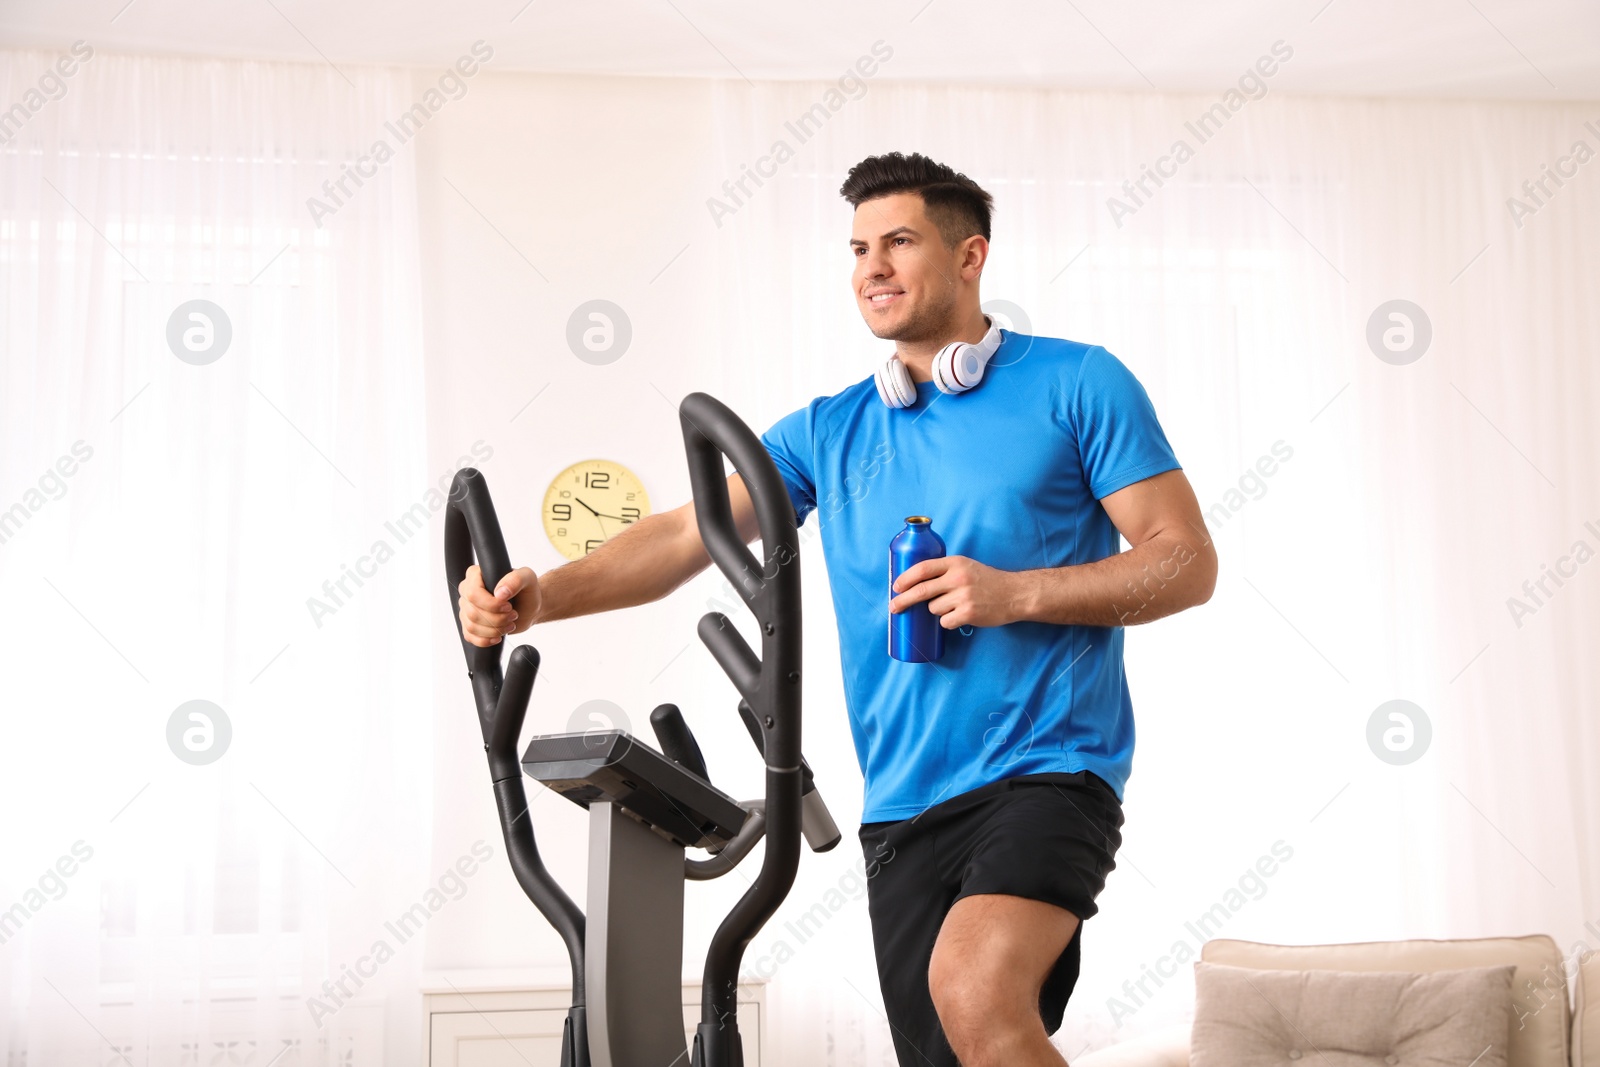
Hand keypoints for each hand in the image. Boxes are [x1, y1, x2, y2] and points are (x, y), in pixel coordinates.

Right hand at [458, 564, 539, 646]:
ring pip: (472, 626)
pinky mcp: (469, 624)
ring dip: (494, 630)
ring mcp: (466, 609)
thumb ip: (515, 580)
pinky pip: (470, 637)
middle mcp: (467, 591)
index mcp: (476, 575)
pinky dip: (485, 640)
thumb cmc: (526, 590)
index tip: (508, 606)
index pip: (473, 593)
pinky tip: (498, 637)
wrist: (528, 607)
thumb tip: (500, 593)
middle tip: (513, 616)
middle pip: (473, 612)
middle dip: (497, 619)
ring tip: (510, 625)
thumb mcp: (528, 578)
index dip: (491, 604)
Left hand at [888, 555, 1028, 628]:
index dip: (905, 578)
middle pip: (921, 590)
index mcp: (955, 563)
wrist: (1014, 594)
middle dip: (903, 600)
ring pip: (933, 609)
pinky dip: (948, 622)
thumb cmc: (986, 581)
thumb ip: (944, 570)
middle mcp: (958, 578)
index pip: (923, 568)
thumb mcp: (966, 566)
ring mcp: (963, 596)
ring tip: (954, 606)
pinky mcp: (968, 613)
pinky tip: (961, 616)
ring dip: (937, 611)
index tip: (896, 586)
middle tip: (894, 607)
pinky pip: (945, 622)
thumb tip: (914, 583)